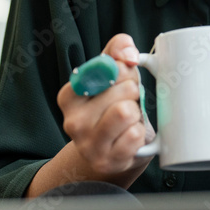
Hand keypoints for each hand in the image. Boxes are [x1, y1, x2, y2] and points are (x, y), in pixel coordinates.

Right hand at [56, 34, 154, 179]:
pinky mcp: (108, 160)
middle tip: (129, 101)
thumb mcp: (112, 74)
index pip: (107, 67)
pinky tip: (130, 136)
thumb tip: (128, 52)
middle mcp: (73, 121)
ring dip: (137, 112)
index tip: (124, 77)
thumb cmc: (113, 106)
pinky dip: (140, 132)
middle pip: (124, 89)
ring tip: (130, 118)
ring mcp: (89, 144)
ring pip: (127, 112)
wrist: (113, 151)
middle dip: (135, 91)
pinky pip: (135, 135)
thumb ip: (118, 49)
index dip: (125, 69)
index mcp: (70, 95)